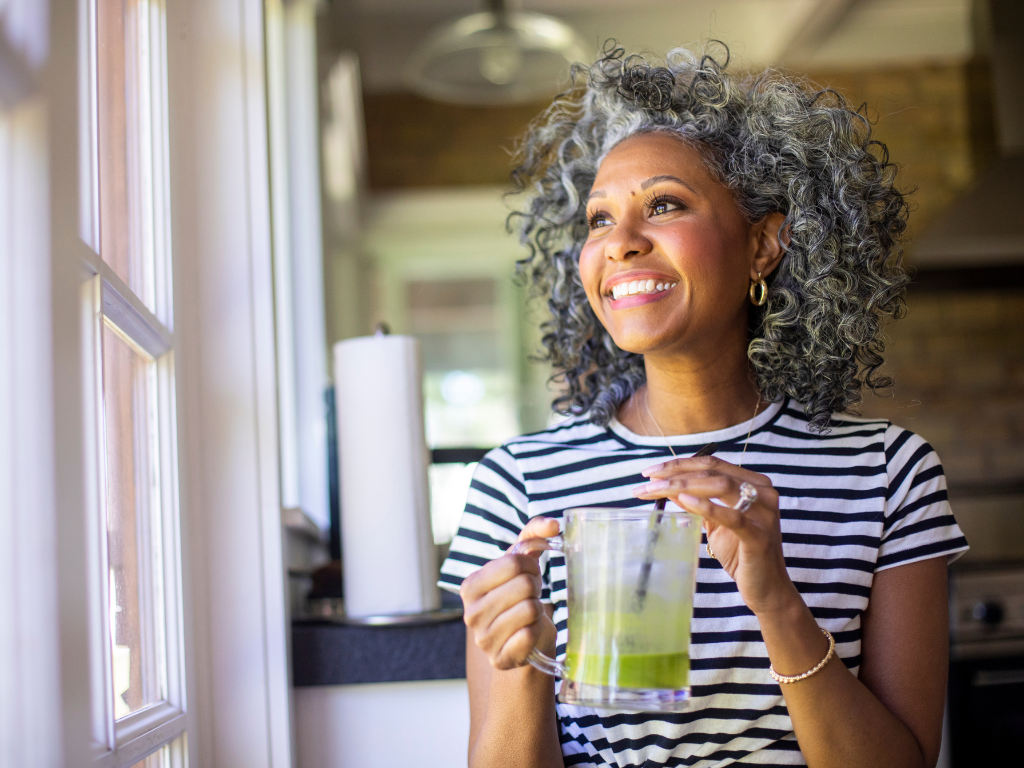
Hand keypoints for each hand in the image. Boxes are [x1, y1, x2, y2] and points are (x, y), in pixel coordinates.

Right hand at [460, 517, 558, 669]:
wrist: (523, 642)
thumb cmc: (520, 596)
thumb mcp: (521, 562)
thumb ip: (534, 534)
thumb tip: (554, 524)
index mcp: (470, 586)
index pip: (513, 563)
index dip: (530, 566)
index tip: (529, 575)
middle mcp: (471, 613)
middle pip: (524, 585)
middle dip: (536, 588)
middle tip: (531, 596)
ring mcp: (483, 639)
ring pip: (530, 610)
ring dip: (538, 610)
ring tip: (529, 614)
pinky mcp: (500, 659)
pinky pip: (531, 636)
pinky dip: (537, 632)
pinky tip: (529, 634)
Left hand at [633, 455, 800, 615]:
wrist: (766, 588)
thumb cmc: (740, 553)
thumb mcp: (714, 522)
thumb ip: (696, 501)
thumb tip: (667, 485)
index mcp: (754, 483)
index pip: (712, 463)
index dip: (680, 464)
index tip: (651, 472)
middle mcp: (763, 492)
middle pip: (712, 471)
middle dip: (675, 474)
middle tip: (646, 481)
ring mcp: (764, 512)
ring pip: (719, 486)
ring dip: (682, 486)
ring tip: (656, 490)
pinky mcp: (760, 535)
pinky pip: (732, 516)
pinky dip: (706, 506)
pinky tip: (683, 500)